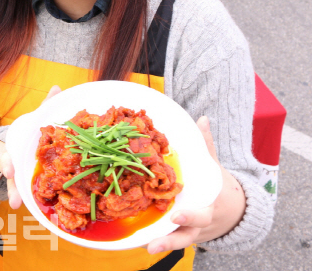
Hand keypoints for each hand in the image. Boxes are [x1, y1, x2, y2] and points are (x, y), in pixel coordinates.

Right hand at [0, 85, 61, 209]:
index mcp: (17, 146)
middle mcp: (16, 161)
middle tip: (14, 196)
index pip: (9, 155)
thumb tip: (57, 88)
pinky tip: (31, 210)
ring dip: (16, 195)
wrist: (30, 142)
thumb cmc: (35, 131)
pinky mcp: (31, 184)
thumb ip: (47, 105)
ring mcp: (22, 174)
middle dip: (12, 185)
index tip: (10, 170)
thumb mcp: (40, 118)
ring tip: (17, 205)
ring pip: (17, 186)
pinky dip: (28, 200)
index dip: (9, 163)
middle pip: (11, 174)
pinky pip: (29, 193)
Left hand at [147, 116, 245, 253]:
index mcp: (208, 205)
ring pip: (176, 241)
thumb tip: (202, 119)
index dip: (190, 215)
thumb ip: (205, 146)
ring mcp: (188, 231)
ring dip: (162, 245)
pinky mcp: (178, 233)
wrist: (230, 211)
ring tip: (146, 248)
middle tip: (155, 242)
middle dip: (172, 238)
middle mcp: (198, 223)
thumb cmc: (214, 184)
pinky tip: (137, 242)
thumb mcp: (212, 166)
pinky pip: (166, 238)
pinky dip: (153, 241)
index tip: (177, 214)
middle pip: (187, 234)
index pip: (202, 213)